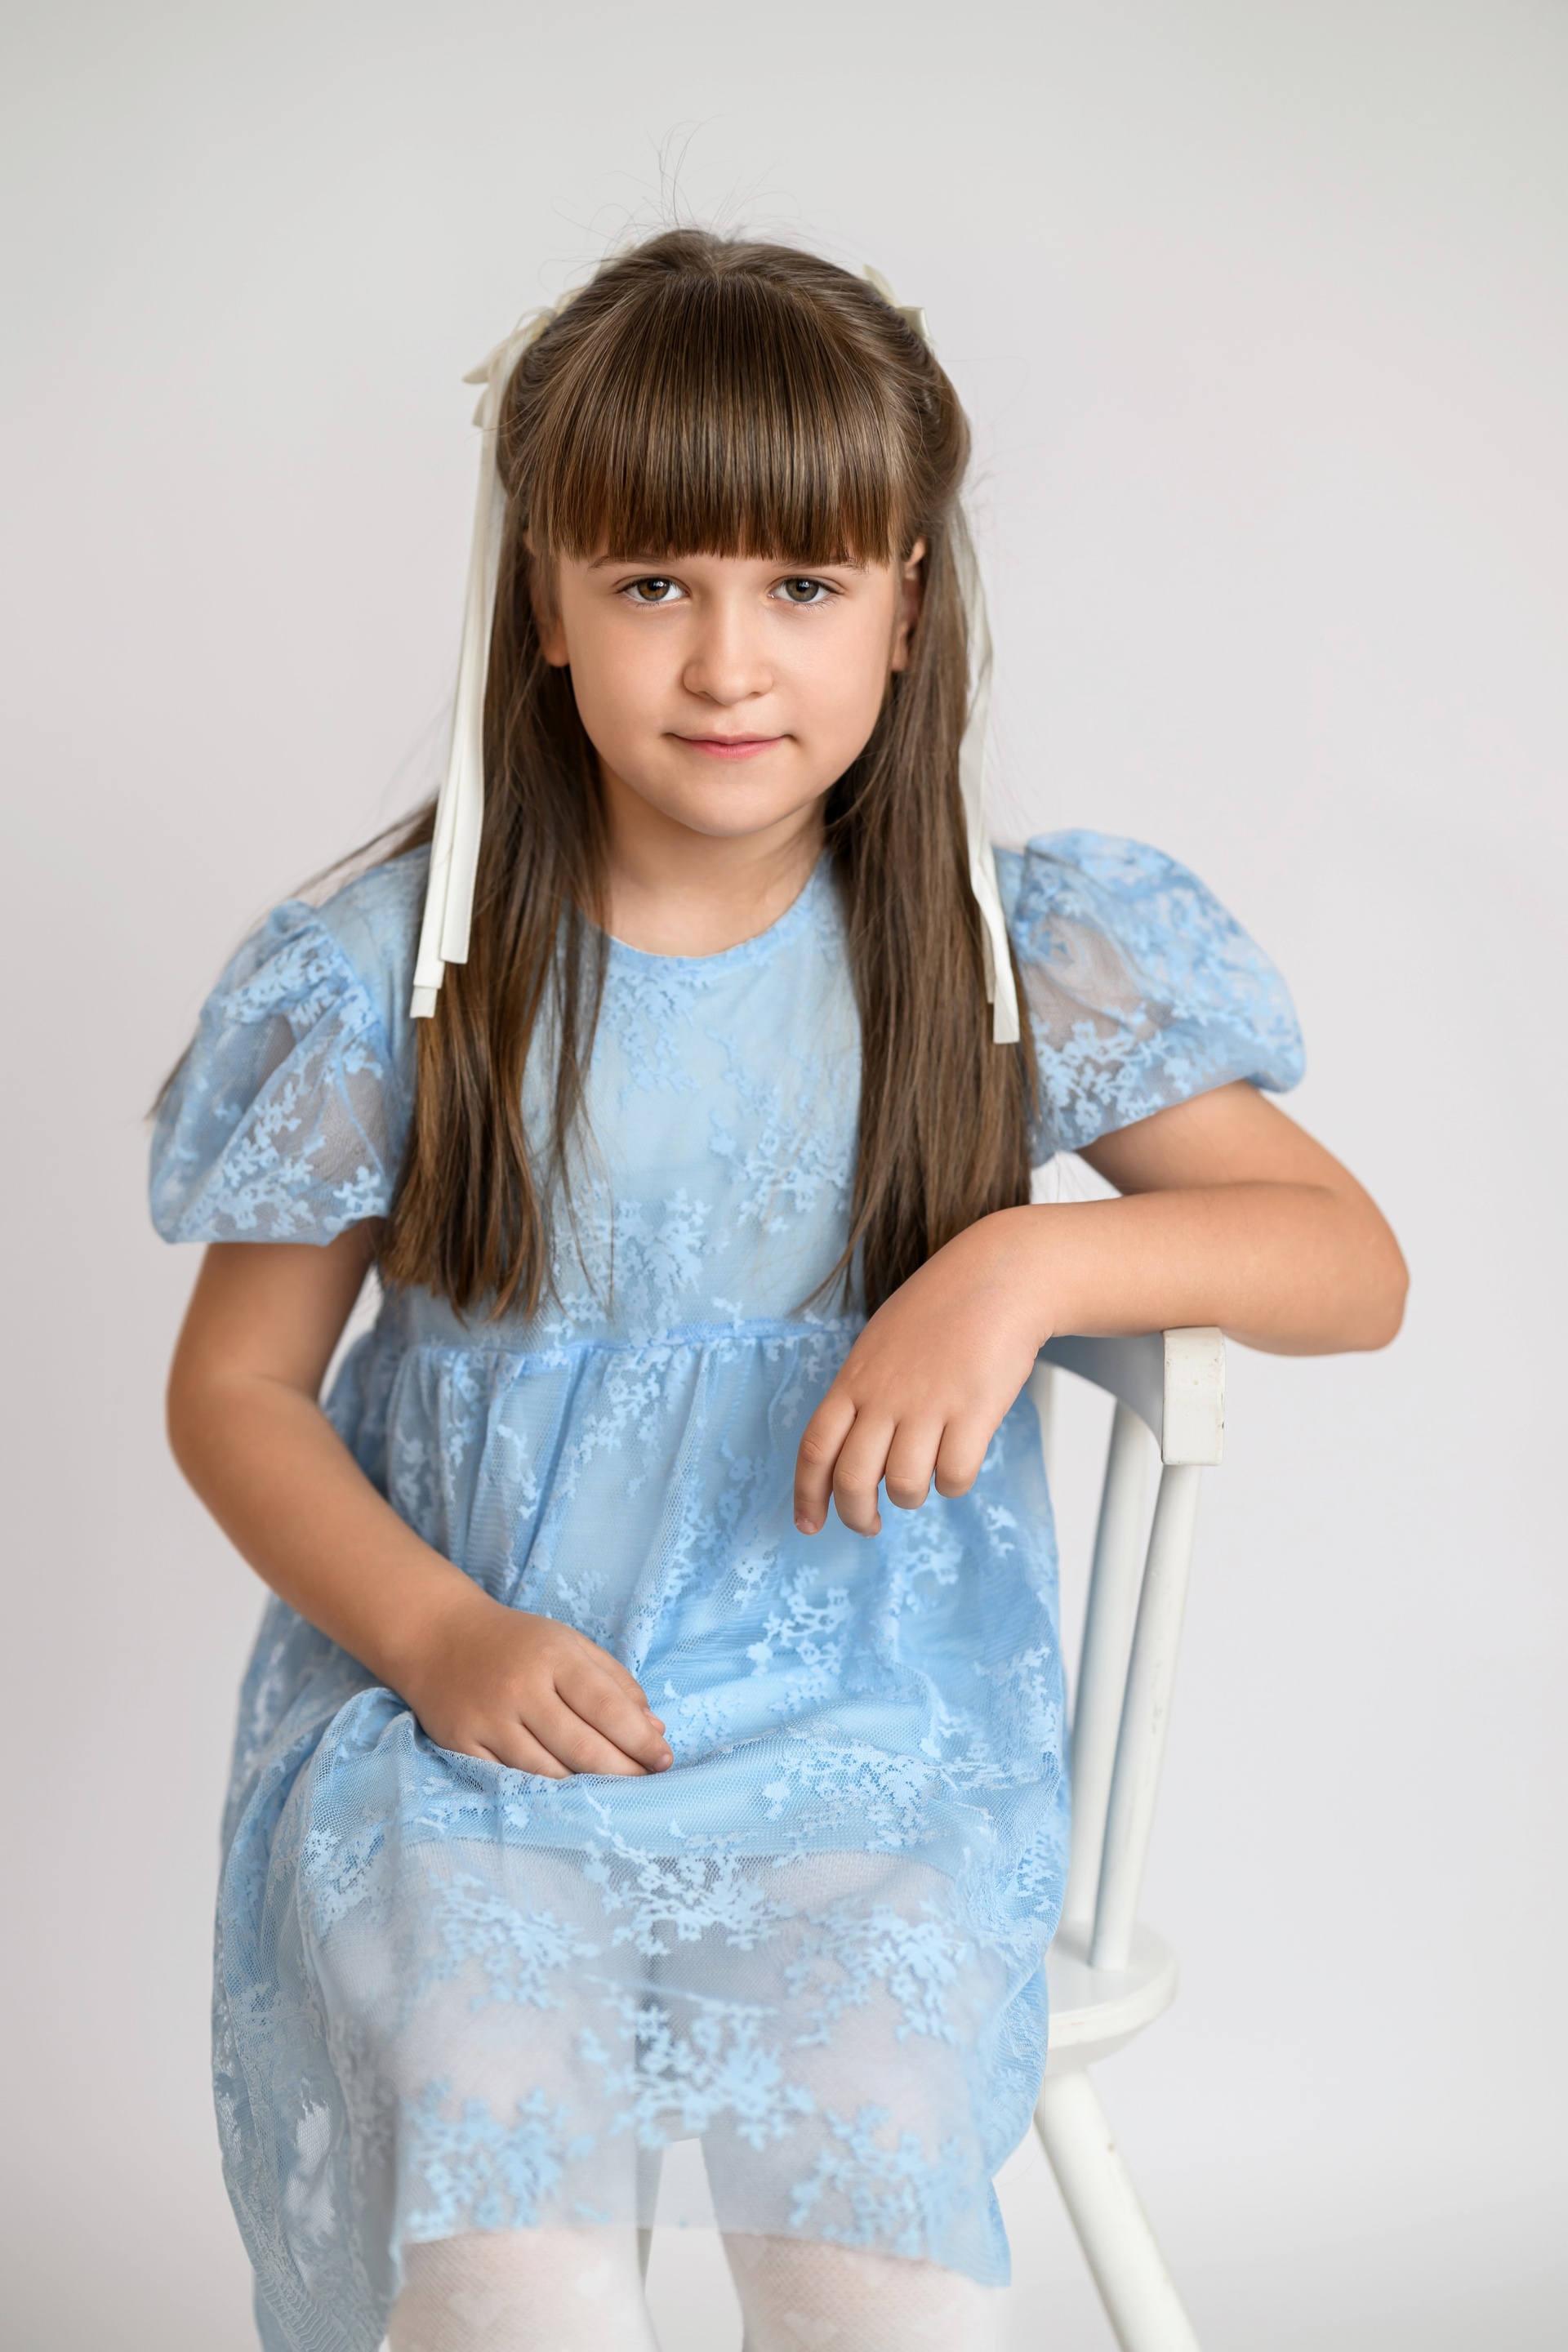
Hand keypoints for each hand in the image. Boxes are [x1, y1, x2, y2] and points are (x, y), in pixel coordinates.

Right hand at [400, 1586, 673, 1777]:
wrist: (439, 1637)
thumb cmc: (518, 1643)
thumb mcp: (571, 1645)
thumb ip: (616, 1683)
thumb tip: (655, 1729)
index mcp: (554, 1656)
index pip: (607, 1707)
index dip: (640, 1740)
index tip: (664, 1759)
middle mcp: (521, 1688)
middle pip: (582, 1747)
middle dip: (623, 1772)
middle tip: (646, 1784)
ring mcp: (489, 1719)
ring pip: (548, 1772)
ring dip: (587, 1788)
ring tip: (614, 1793)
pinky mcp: (463, 1743)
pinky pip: (511, 1780)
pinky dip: (543, 1792)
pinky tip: (567, 1794)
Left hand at [794, 1209, 1047, 1537]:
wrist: (998, 1277)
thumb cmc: (939, 1312)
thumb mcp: (879, 1345)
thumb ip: (862, 1395)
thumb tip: (851, 1455)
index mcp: (854, 1379)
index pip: (815, 1448)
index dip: (807, 1495)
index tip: (809, 1524)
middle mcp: (885, 1395)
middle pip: (853, 1480)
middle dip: (857, 1516)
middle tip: (870, 1525)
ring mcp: (929, 1403)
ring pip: (905, 1486)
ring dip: (912, 1497)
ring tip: (924, 1478)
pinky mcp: (974, 1410)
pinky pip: (954, 1476)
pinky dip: (953, 1483)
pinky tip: (958, 1462)